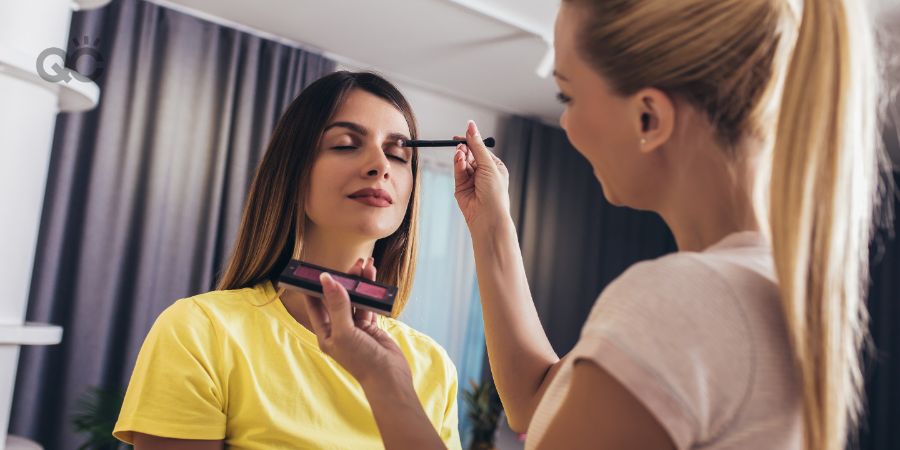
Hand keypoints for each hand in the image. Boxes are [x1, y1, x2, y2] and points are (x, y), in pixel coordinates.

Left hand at [303, 257, 412, 388]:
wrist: (389, 378)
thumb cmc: (362, 361)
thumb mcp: (345, 331)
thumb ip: (337, 305)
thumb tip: (326, 280)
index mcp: (325, 333)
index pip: (315, 305)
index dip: (314, 287)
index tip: (316, 268)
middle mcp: (339, 329)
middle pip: (338, 299)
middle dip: (344, 280)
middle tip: (352, 263)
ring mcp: (355, 328)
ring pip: (356, 299)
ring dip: (360, 283)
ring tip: (366, 265)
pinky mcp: (371, 326)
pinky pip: (369, 304)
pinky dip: (371, 292)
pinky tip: (373, 279)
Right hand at [453, 120, 510, 231]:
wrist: (487, 216)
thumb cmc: (495, 193)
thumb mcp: (488, 165)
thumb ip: (477, 146)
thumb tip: (471, 127)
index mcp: (494, 167)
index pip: (481, 149)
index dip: (472, 141)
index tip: (462, 134)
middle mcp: (483, 173)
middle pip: (470, 154)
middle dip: (465, 148)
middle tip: (460, 144)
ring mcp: (471, 180)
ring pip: (462, 162)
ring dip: (461, 156)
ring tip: (460, 154)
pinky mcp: (461, 187)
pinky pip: (458, 171)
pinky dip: (457, 165)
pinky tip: (459, 160)